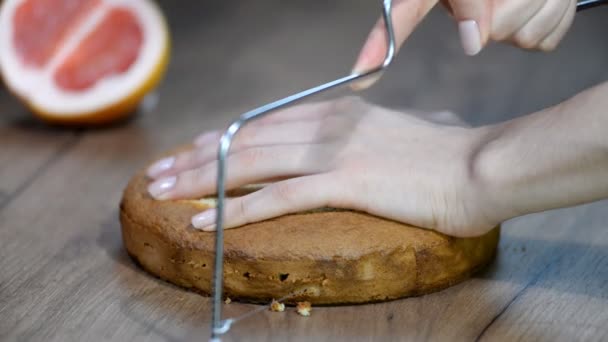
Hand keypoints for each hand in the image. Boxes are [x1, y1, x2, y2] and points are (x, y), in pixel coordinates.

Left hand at [145, 96, 503, 237]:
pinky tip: (206, 220)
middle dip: (197, 157)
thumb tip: (400, 131)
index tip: (194, 150)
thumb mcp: (412, 131)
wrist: (482, 167)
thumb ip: (392, 130)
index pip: (267, 122)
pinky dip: (237, 208)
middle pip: (248, 139)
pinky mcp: (344, 182)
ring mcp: (335, 152)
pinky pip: (278, 196)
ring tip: (163, 193)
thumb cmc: (452, 156)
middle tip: (160, 173)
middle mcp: (329, 126)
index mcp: (341, 113)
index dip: (225, 137)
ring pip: (251, 163)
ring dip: (200, 179)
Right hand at [351, 0, 576, 88]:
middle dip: (514, 4)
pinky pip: (544, 41)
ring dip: (540, 5)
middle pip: (488, 34)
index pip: (400, 19)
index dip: (378, 47)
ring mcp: (499, 28)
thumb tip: (474, 42)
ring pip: (520, 38)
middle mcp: (466, 13)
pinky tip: (547, 0)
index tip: (360, 77)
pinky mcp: (529, 36)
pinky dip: (556, 17)